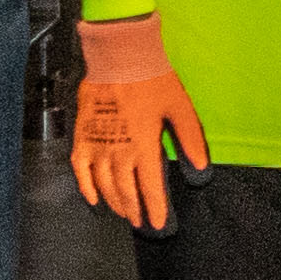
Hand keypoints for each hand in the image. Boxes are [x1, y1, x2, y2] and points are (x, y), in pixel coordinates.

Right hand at [70, 14, 208, 230]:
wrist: (119, 56)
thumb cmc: (152, 80)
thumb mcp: (181, 109)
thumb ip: (190, 141)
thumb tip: (200, 170)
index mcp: (144, 147)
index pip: (150, 188)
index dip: (155, 209)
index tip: (160, 223)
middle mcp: (119, 152)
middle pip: (126, 192)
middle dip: (135, 210)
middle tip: (141, 223)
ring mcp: (97, 145)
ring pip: (104, 185)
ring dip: (115, 202)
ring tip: (124, 213)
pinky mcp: (82, 135)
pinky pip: (80, 168)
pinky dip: (85, 187)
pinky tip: (94, 198)